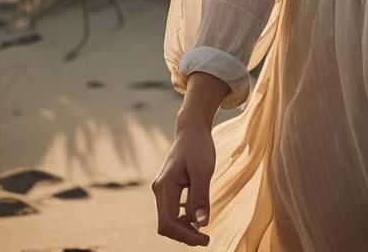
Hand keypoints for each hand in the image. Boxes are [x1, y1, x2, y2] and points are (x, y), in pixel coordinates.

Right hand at [152, 121, 215, 244]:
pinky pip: (173, 210)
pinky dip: (185, 217)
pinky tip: (198, 216)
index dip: (184, 236)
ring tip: (204, 230)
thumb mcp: (203, 170)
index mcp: (164, 187)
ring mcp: (163, 189)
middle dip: (185, 235)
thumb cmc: (198, 146)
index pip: (167, 223)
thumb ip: (200, 197)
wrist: (193, 128)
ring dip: (185, 227)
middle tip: (206, 239)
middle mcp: (160, 190)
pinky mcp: (170, 187)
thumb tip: (201, 225)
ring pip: (170, 218)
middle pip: (167, 224)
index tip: (204, 240)